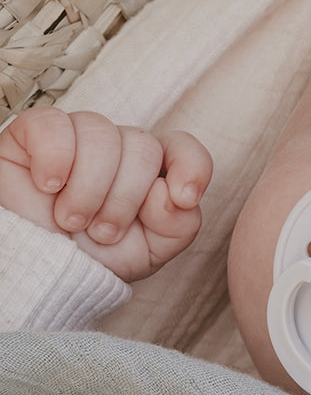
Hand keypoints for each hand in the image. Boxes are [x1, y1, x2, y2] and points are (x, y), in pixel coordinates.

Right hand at [0, 106, 211, 282]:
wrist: (43, 268)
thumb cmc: (97, 256)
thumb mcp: (151, 251)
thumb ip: (179, 224)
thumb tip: (172, 194)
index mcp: (153, 171)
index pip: (183, 147)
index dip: (190, 166)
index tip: (184, 199)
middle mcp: (120, 148)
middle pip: (143, 148)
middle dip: (125, 200)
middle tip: (102, 232)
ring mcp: (79, 136)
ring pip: (102, 135)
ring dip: (88, 190)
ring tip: (71, 220)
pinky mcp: (36, 131)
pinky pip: (53, 125)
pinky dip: (54, 160)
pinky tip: (48, 186)